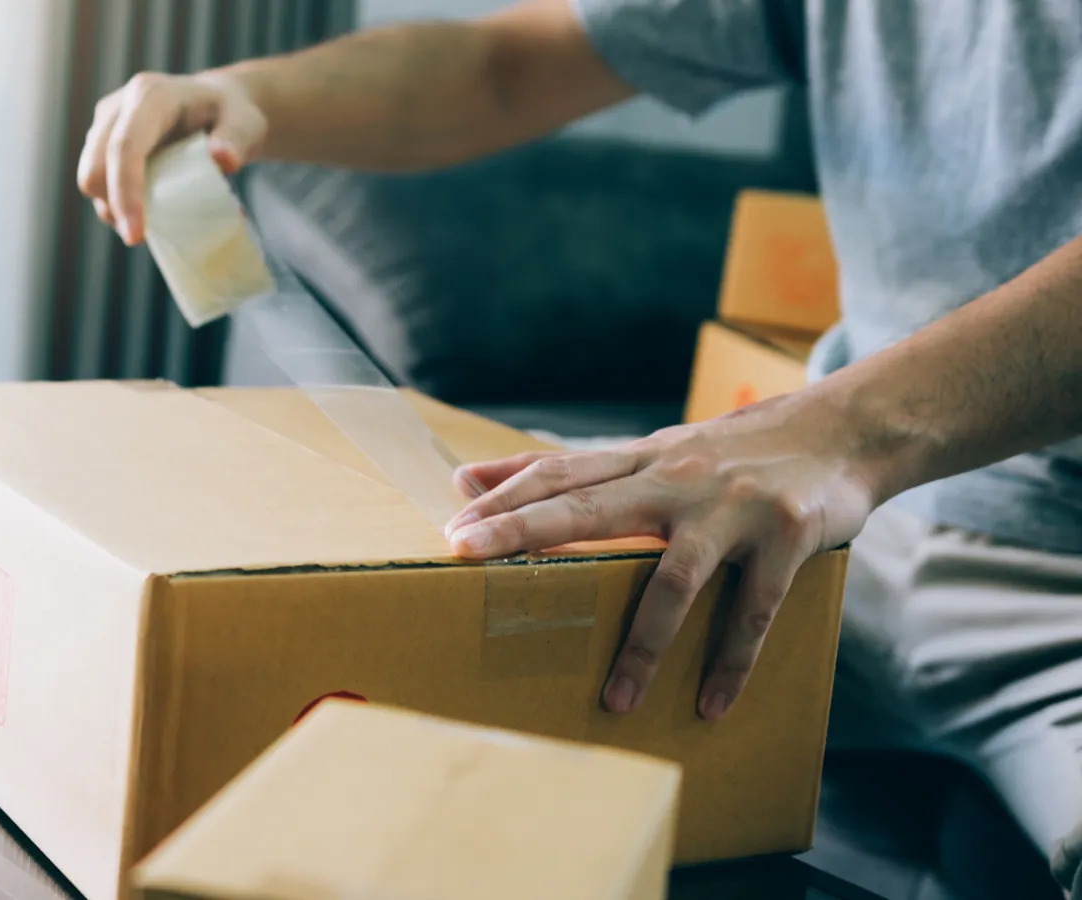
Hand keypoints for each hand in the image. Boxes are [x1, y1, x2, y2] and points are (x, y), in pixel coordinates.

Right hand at [76, 71, 268, 245]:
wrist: (214, 105)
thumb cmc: (232, 115)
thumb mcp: (246, 123)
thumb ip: (237, 139)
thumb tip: (224, 161)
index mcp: (151, 96)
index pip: (125, 146)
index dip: (125, 191)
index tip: (135, 234)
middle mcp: (119, 106)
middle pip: (94, 165)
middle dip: (112, 207)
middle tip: (141, 238)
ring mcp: (105, 124)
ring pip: (91, 177)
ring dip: (113, 208)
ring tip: (153, 221)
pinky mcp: (101, 142)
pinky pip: (98, 181)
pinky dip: (115, 203)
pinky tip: (146, 210)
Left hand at [444, 394, 878, 720]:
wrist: (846, 429)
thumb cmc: (733, 453)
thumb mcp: (652, 451)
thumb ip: (571, 472)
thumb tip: (471, 478)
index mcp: (642, 460)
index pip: (558, 472)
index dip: (503, 498)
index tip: (453, 530)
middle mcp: (678, 477)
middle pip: (587, 506)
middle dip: (524, 532)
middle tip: (467, 561)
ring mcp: (733, 506)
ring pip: (672, 578)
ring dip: (642, 645)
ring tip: (615, 701)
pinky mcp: (787, 535)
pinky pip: (752, 610)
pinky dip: (731, 661)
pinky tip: (709, 703)